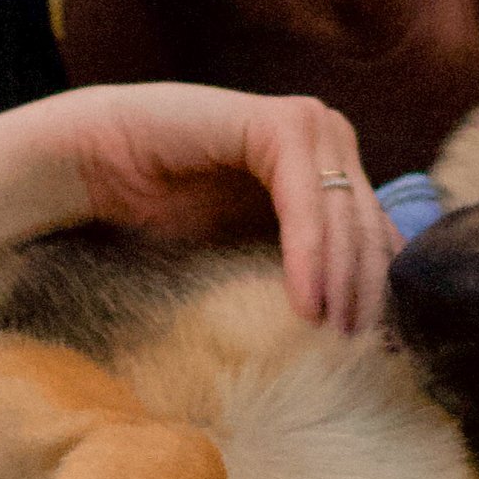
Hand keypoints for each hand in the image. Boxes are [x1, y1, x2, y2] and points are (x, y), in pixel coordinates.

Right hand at [59, 85, 398, 333]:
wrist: (101, 164)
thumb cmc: (170, 205)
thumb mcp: (254, 241)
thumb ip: (306, 260)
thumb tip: (360, 320)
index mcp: (332, 161)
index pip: (376, 232)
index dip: (376, 291)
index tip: (373, 351)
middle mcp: (330, 136)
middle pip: (368, 227)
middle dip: (366, 294)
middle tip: (359, 353)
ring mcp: (309, 125)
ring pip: (345, 219)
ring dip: (343, 284)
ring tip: (334, 337)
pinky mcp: (280, 125)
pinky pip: (306, 205)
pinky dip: (309, 258)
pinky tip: (307, 305)